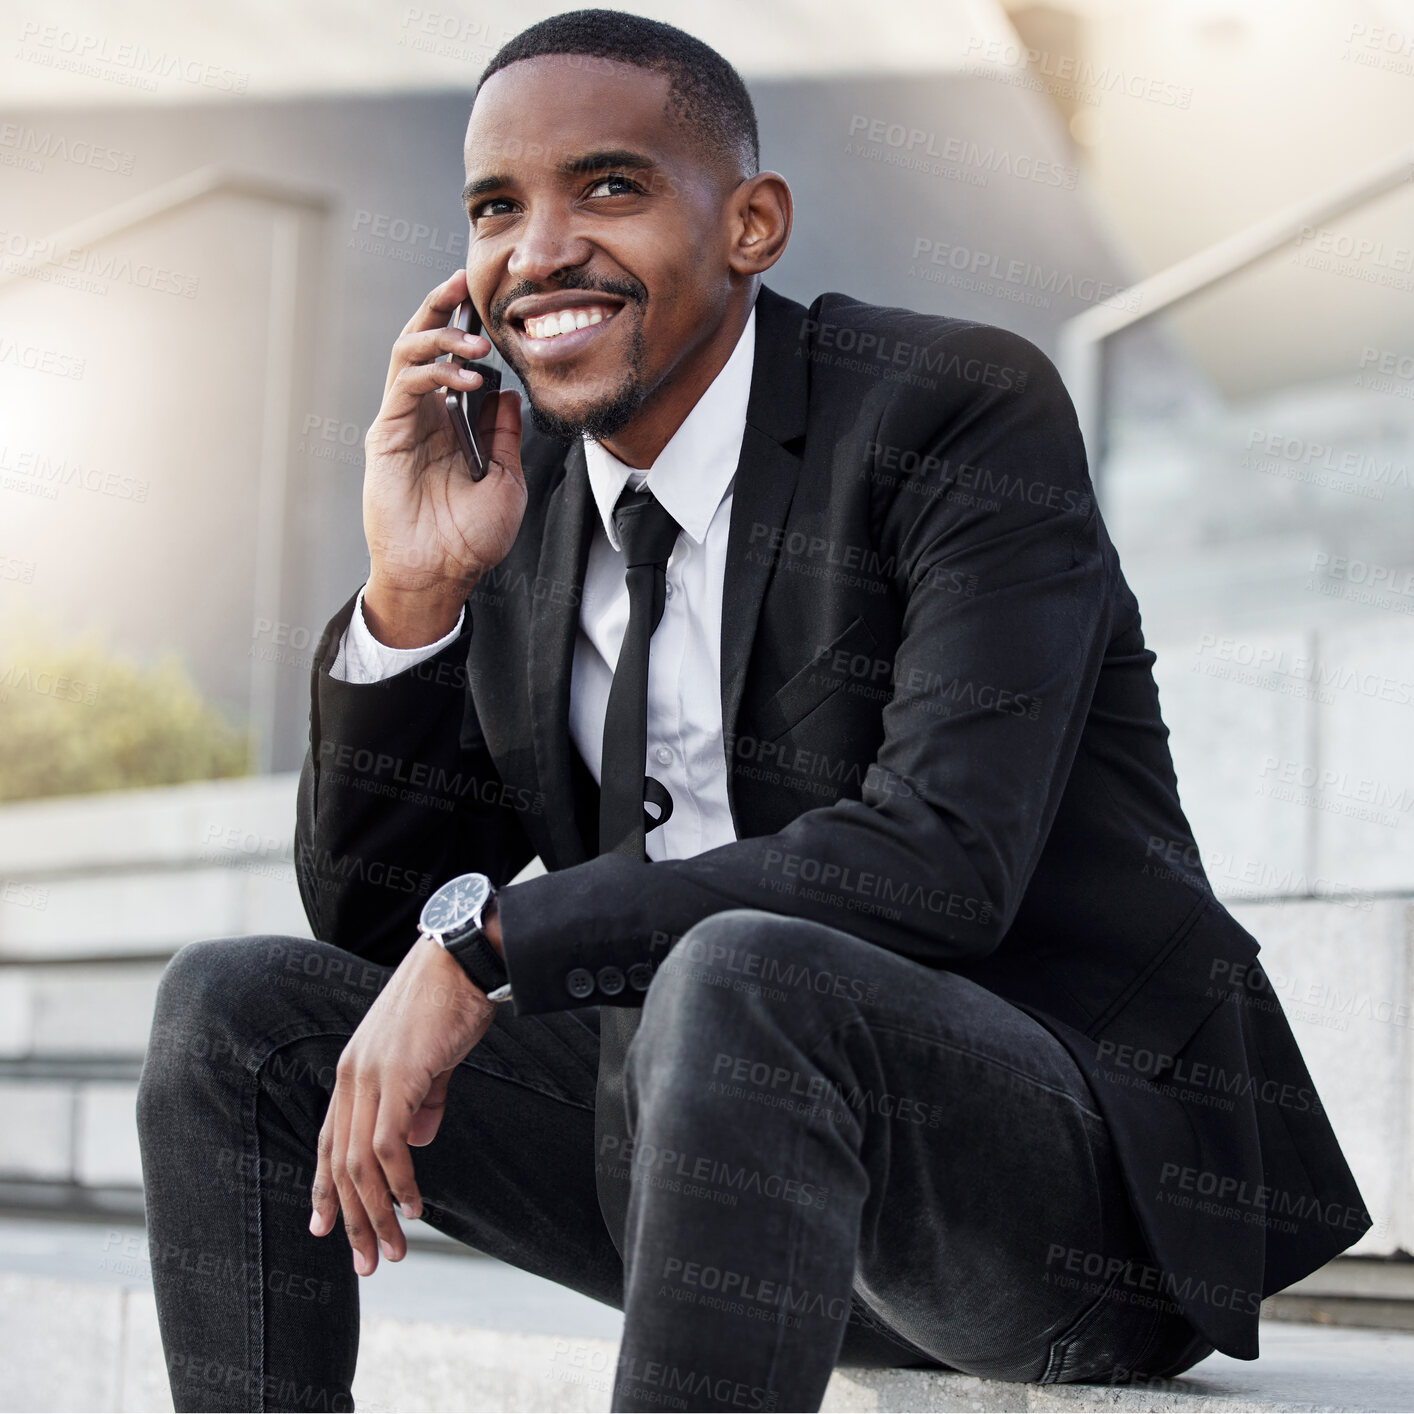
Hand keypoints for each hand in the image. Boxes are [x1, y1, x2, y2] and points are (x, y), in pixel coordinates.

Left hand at [309, 936, 495, 1273]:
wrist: (461, 960)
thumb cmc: (449, 1001)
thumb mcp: (428, 1058)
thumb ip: (420, 1100)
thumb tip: (416, 1144)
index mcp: (353, 1070)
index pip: (329, 1140)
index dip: (324, 1189)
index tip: (326, 1229)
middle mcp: (351, 1076)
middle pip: (339, 1163)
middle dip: (351, 1219)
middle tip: (367, 1261)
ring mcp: (371, 1077)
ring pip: (359, 1164)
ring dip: (375, 1214)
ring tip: (393, 1248)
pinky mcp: (398, 1078)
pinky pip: (388, 1146)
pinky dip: (399, 1183)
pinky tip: (413, 1206)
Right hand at [362, 268, 527, 645]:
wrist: (441, 574)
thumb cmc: (470, 539)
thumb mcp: (507, 480)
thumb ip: (505, 435)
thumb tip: (510, 394)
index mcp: (450, 423)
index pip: (452, 359)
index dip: (464, 325)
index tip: (485, 300)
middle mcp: (423, 416)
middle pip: (423, 342)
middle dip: (440, 306)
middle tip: (463, 282)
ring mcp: (401, 423)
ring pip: (409, 354)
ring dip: (440, 336)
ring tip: (474, 342)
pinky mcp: (386, 435)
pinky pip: (404, 385)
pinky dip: (433, 371)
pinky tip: (464, 376)